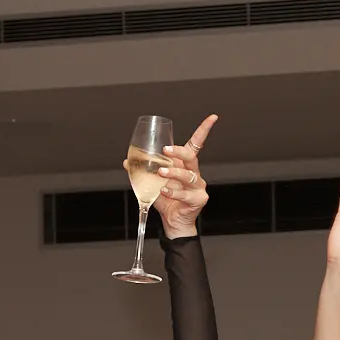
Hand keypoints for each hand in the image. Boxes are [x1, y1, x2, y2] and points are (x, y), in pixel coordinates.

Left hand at [153, 114, 217, 236]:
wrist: (173, 222)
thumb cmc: (166, 200)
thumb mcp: (152, 183)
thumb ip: (143, 171)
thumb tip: (127, 161)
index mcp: (185, 165)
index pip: (197, 143)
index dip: (204, 129)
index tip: (213, 117)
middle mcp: (194, 173)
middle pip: (191, 156)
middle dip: (178, 151)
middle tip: (166, 150)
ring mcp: (198, 186)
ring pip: (188, 175)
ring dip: (173, 172)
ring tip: (161, 172)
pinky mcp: (198, 199)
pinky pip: (185, 193)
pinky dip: (173, 191)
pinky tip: (164, 190)